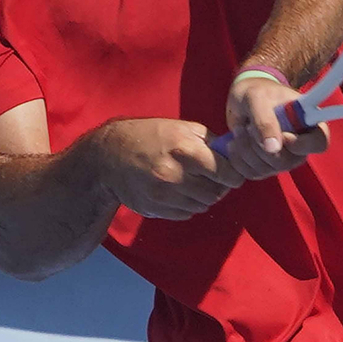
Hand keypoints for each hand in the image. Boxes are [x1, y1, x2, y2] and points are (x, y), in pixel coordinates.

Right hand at [93, 118, 244, 220]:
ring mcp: (163, 195)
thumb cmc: (149, 136)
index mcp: (184, 149)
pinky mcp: (155, 209)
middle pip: (215, 193)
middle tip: (214, 180)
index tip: (234, 174)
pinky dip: (189, 205)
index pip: (224, 172)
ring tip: (195, 184)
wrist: (109, 156)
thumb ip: (208, 140)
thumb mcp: (179, 127)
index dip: (234, 175)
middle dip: (219, 187)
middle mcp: (174, 174)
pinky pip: (186, 214)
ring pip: (202, 206)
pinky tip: (180, 192)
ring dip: (204, 198)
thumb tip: (232, 154)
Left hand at [224, 72, 328, 181]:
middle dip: (261, 146)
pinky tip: (235, 143)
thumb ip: (266, 121)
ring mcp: (284, 159)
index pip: (319, 143)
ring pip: (267, 170)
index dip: (302, 145)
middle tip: (247, 126)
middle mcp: (300, 145)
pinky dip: (238, 160)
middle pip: (287, 162)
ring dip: (246, 151)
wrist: (242, 100)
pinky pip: (253, 174)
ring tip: (239, 130)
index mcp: (309, 123)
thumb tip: (273, 148)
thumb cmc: (257, 92)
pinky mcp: (266, 167)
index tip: (283, 135)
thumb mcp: (258, 99)